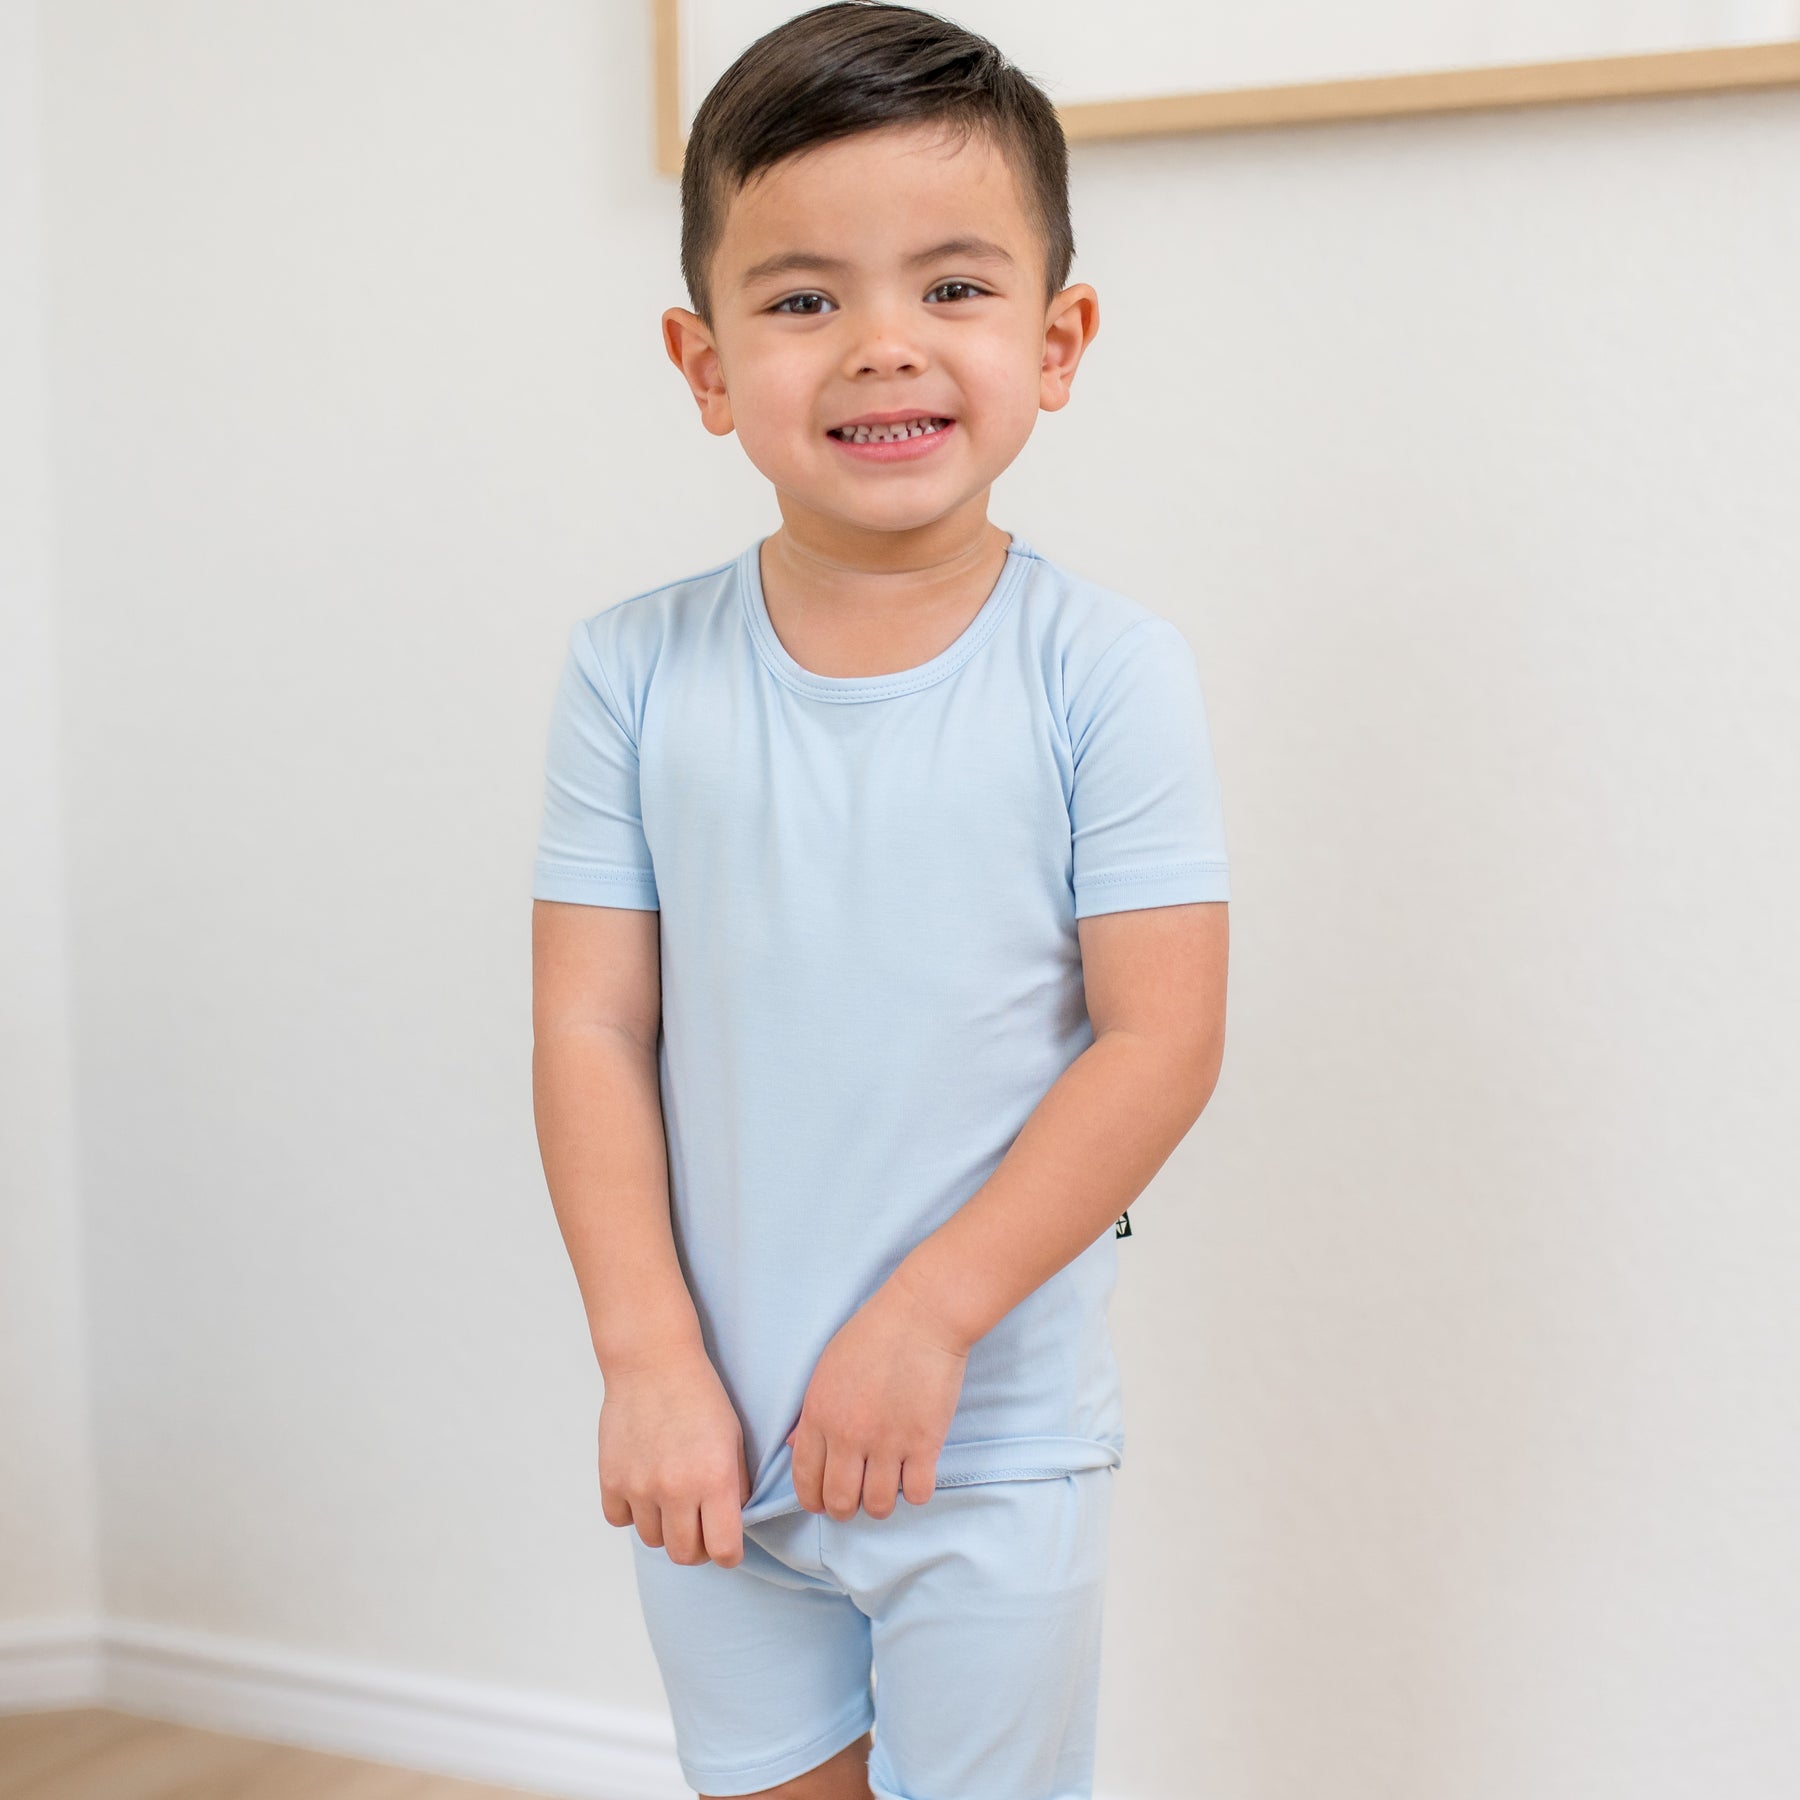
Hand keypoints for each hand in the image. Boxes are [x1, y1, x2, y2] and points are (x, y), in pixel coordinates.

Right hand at [597, 1339, 751, 1566]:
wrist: (653, 1362)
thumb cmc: (700, 1396)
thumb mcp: (734, 1439)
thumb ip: (735, 1487)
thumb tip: (731, 1525)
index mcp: (714, 1478)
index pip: (724, 1551)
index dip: (729, 1553)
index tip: (727, 1543)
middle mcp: (676, 1488)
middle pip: (685, 1555)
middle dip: (697, 1546)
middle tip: (699, 1525)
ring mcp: (639, 1486)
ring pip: (652, 1541)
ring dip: (664, 1527)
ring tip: (670, 1498)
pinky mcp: (610, 1479)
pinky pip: (620, 1520)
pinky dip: (631, 1511)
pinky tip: (643, 1487)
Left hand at [786, 1265, 970, 1520]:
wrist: (920, 1316)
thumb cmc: (871, 1335)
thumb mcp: (826, 1368)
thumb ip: (810, 1413)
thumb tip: (796, 1448)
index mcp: (819, 1415)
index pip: (805, 1480)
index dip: (812, 1500)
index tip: (822, 1501)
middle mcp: (849, 1435)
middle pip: (840, 1502)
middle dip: (844, 1509)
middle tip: (855, 1498)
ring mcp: (888, 1442)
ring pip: (878, 1506)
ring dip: (880, 1503)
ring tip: (886, 1486)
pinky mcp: (925, 1443)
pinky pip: (917, 1493)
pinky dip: (915, 1492)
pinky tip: (914, 1474)